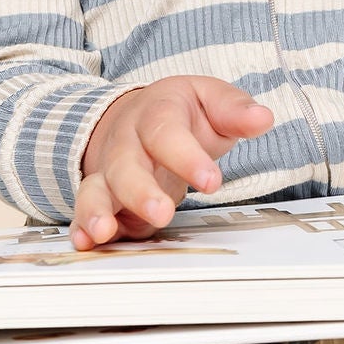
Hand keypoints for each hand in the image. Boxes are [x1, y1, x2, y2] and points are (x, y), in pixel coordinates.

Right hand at [72, 75, 275, 247]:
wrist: (136, 116)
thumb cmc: (179, 113)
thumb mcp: (209, 100)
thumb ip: (234, 110)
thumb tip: (261, 118)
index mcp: (157, 114)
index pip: (166, 132)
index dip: (186, 156)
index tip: (211, 181)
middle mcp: (127, 142)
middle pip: (125, 164)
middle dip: (139, 190)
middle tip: (161, 213)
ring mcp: (110, 170)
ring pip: (97, 188)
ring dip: (97, 210)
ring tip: (103, 232)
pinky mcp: (102, 196)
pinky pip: (86, 210)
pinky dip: (81, 227)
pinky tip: (85, 243)